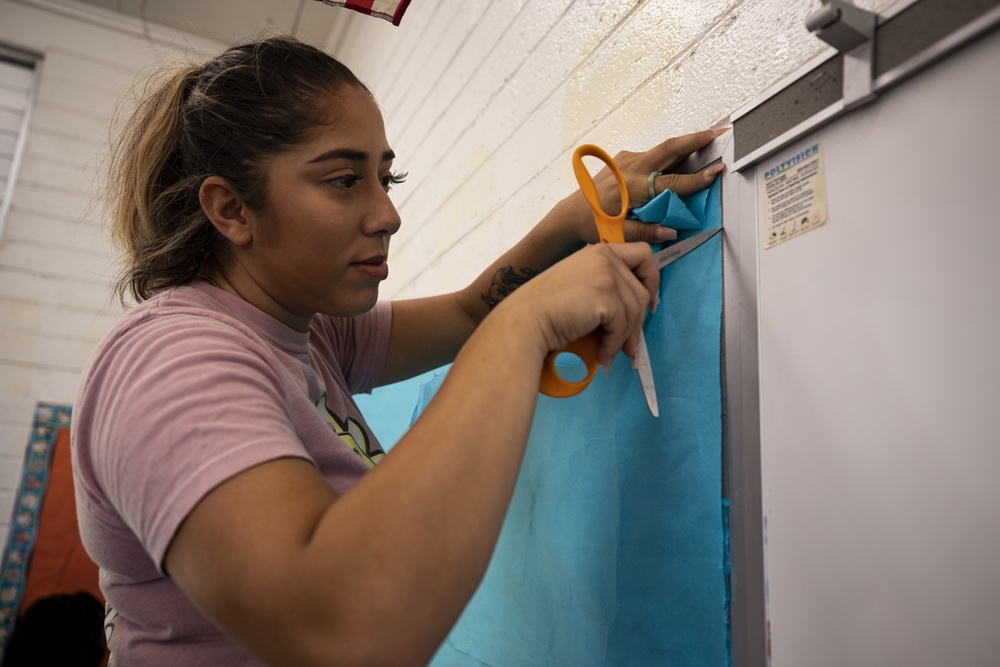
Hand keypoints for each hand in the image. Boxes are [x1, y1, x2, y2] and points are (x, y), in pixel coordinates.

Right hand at [502, 242, 658, 368]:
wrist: (525, 321)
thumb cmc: (547, 310)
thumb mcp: (581, 284)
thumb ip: (606, 286)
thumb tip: (639, 312)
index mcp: (599, 251)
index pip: (643, 254)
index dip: (651, 278)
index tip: (649, 301)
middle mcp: (605, 257)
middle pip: (641, 290)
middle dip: (638, 322)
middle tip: (630, 345)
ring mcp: (606, 275)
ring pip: (636, 310)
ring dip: (625, 338)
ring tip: (610, 353)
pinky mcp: (606, 296)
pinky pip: (623, 325)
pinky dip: (614, 344)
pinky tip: (602, 354)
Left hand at [569, 128, 727, 244]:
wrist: (572, 212)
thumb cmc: (595, 223)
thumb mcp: (620, 233)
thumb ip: (645, 232)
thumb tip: (671, 231)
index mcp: (632, 187)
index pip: (671, 182)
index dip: (695, 179)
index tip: (716, 172)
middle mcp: (631, 168)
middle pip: (670, 148)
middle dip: (697, 139)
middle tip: (721, 133)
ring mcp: (627, 160)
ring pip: (663, 148)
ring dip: (687, 144)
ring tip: (710, 139)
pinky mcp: (625, 158)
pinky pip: (653, 153)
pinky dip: (671, 153)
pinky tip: (683, 156)